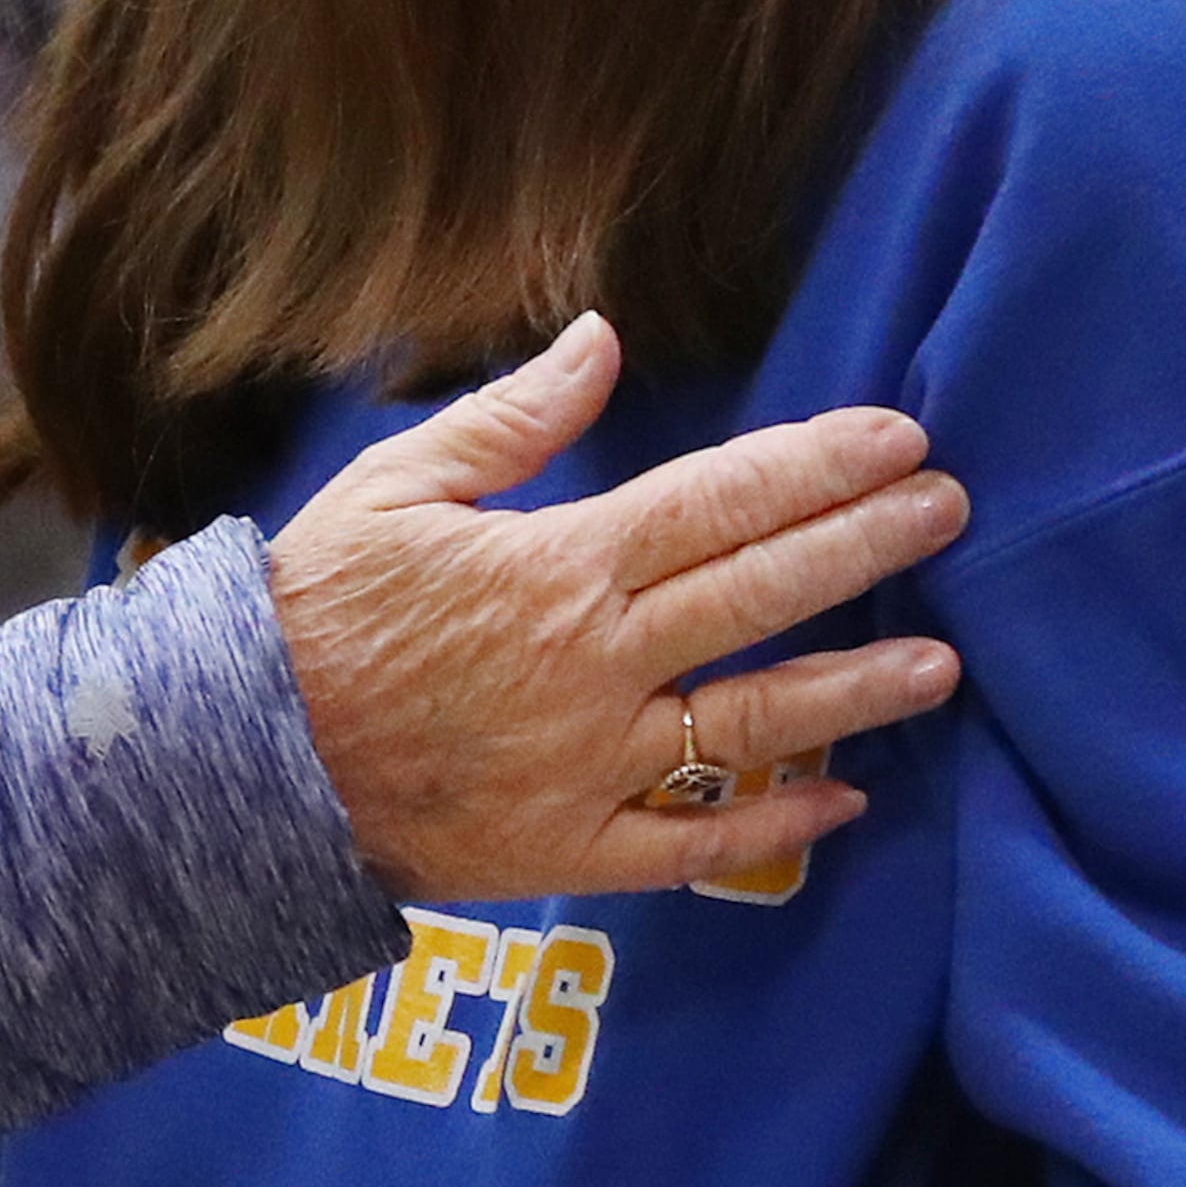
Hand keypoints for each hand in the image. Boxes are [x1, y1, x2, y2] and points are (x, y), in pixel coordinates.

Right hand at [265, 313, 965, 901]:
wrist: (235, 762)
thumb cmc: (310, 612)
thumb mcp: (393, 487)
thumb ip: (511, 419)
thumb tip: (603, 339)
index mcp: (558, 565)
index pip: (720, 503)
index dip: (817, 467)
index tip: (898, 439)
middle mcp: (596, 664)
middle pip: (761, 595)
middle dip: (867, 546)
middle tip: (950, 510)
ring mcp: (591, 765)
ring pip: (753, 722)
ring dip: (856, 689)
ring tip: (940, 664)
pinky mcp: (570, 847)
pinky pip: (693, 842)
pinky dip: (773, 823)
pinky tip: (844, 800)